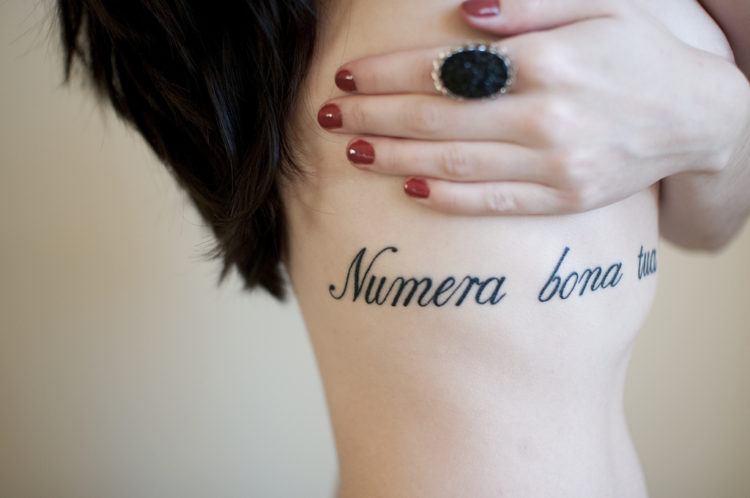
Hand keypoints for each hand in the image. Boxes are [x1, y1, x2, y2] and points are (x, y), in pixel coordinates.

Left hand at [316, 0, 749, 214]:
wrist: (696, 116)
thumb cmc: (638, 53)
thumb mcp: (598, 5)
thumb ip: (529, 5)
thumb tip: (463, 10)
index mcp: (546, 62)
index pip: (444, 68)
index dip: (388, 73)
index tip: (347, 77)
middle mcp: (544, 116)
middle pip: (437, 119)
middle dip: (374, 118)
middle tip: (327, 118)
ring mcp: (553, 164)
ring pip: (454, 164)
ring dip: (394, 160)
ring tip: (351, 154)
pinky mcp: (562, 198)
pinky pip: (492, 202)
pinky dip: (446, 197)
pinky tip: (408, 190)